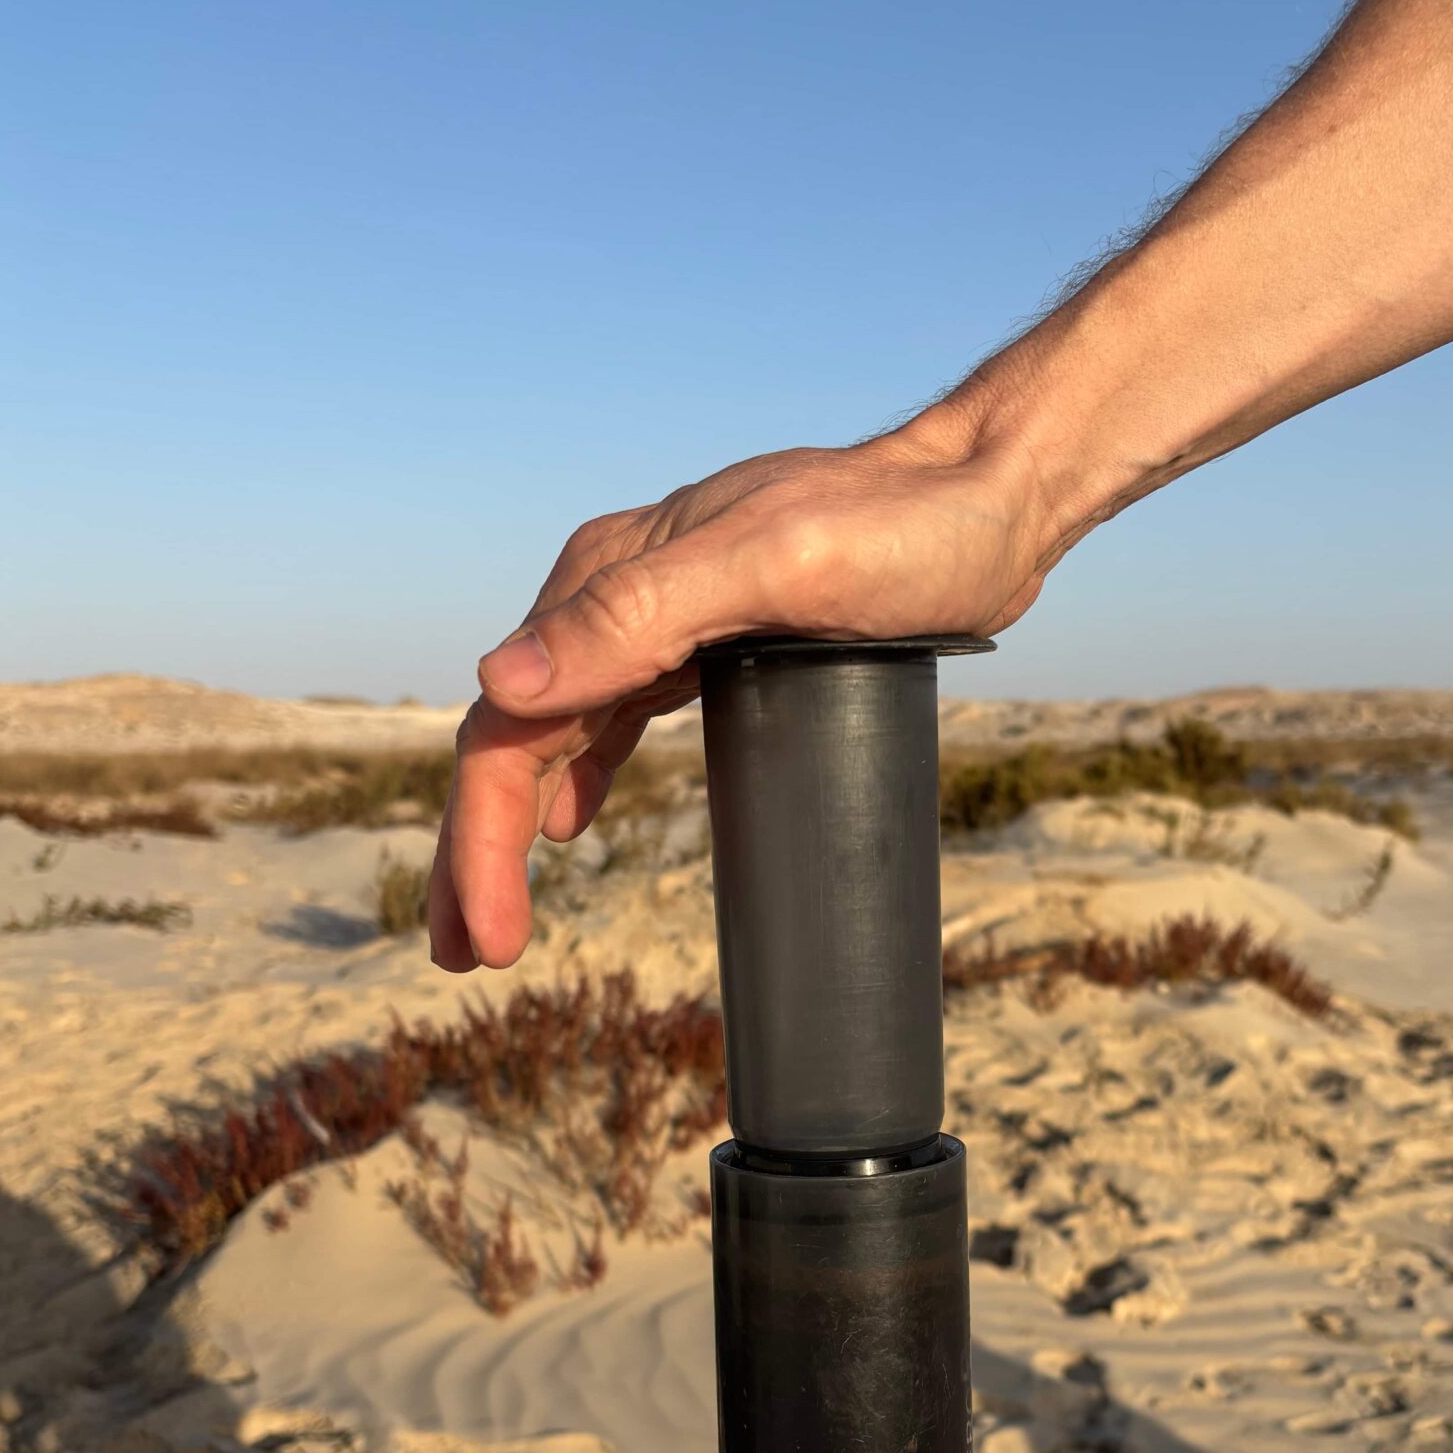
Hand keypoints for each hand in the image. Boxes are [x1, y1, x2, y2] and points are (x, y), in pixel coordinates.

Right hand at [428, 426, 1048, 970]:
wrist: (986, 497)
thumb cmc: (901, 532)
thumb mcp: (777, 568)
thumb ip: (641, 613)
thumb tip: (505, 685)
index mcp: (610, 575)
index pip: (510, 723)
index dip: (483, 839)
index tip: (488, 939)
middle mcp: (616, 590)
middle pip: (517, 737)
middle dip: (478, 851)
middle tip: (466, 955)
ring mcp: (661, 613)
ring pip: (556, 734)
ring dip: (512, 827)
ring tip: (491, 919)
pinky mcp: (709, 636)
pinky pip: (613, 717)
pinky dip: (576, 779)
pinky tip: (570, 826)